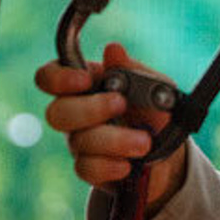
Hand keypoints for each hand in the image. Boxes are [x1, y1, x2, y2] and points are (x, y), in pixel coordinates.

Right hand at [35, 42, 187, 208]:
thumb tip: (113, 49)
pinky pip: (86, 169)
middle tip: (121, 105)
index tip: (86, 80)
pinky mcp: (90, 169)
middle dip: (91, 109)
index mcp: (85, 84)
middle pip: (56, 113)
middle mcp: (75, 113)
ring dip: (114, 140)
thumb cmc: (155, 110)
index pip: (49, 78)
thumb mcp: (153, 85)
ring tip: (145, 142)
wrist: (171, 150)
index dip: (58, 79)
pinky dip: (109, 166)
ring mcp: (80, 143)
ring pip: (78, 142)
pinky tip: (128, 165)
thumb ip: (132, 69)